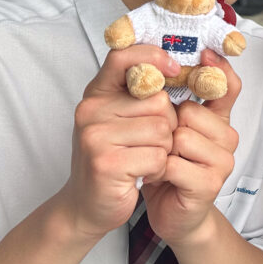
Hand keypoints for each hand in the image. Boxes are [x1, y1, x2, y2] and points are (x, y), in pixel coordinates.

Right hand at [57, 46, 178, 240]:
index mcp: (96, 94)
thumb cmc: (112, 158)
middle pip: (158, 101)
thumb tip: (177, 67)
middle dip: (166, 124)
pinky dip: (157, 169)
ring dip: (163, 149)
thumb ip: (140, 93)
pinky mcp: (106, 163)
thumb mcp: (121, 119)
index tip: (174, 69)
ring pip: (162, 130)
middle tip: (147, 143)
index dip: (153, 56)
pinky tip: (141, 174)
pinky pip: (157, 156)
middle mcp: (91, 111)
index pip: (122, 56)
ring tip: (142, 159)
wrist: (85, 207)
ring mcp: (95, 137)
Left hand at [143, 50, 241, 244]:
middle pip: (191, 112)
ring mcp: (223, 161)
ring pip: (182, 137)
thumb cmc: (169, 167)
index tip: (205, 53)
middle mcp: (228, 137)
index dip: (219, 69)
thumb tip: (160, 63)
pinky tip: (159, 178)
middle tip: (161, 145)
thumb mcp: (173, 129)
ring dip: (160, 150)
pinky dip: (158, 171)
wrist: (172, 214)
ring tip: (159, 161)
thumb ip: (176, 99)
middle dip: (166, 126)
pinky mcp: (210, 184)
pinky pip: (174, 164)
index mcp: (220, 119)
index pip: (229, 86)